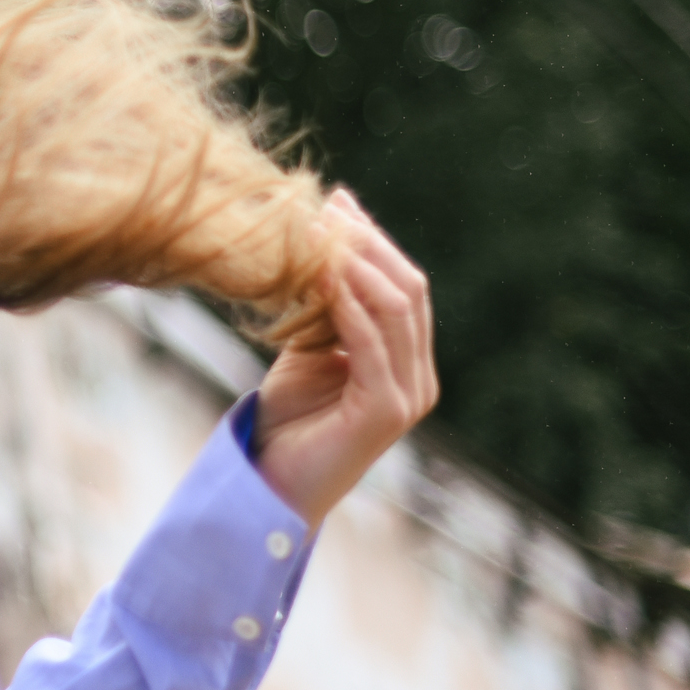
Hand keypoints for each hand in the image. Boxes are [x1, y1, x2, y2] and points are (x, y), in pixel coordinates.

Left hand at [252, 191, 438, 526]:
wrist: (271, 486)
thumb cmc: (287, 420)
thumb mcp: (308, 350)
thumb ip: (326, 308)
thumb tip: (324, 243)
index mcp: (408, 362)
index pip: (404, 286)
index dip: (373, 242)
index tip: (334, 202)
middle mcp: (418, 378)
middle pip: (409, 290)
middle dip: (368, 244)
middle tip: (326, 207)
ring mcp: (408, 396)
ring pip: (397, 310)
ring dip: (356, 264)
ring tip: (319, 231)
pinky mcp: (386, 413)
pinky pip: (373, 345)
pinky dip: (348, 305)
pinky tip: (321, 276)